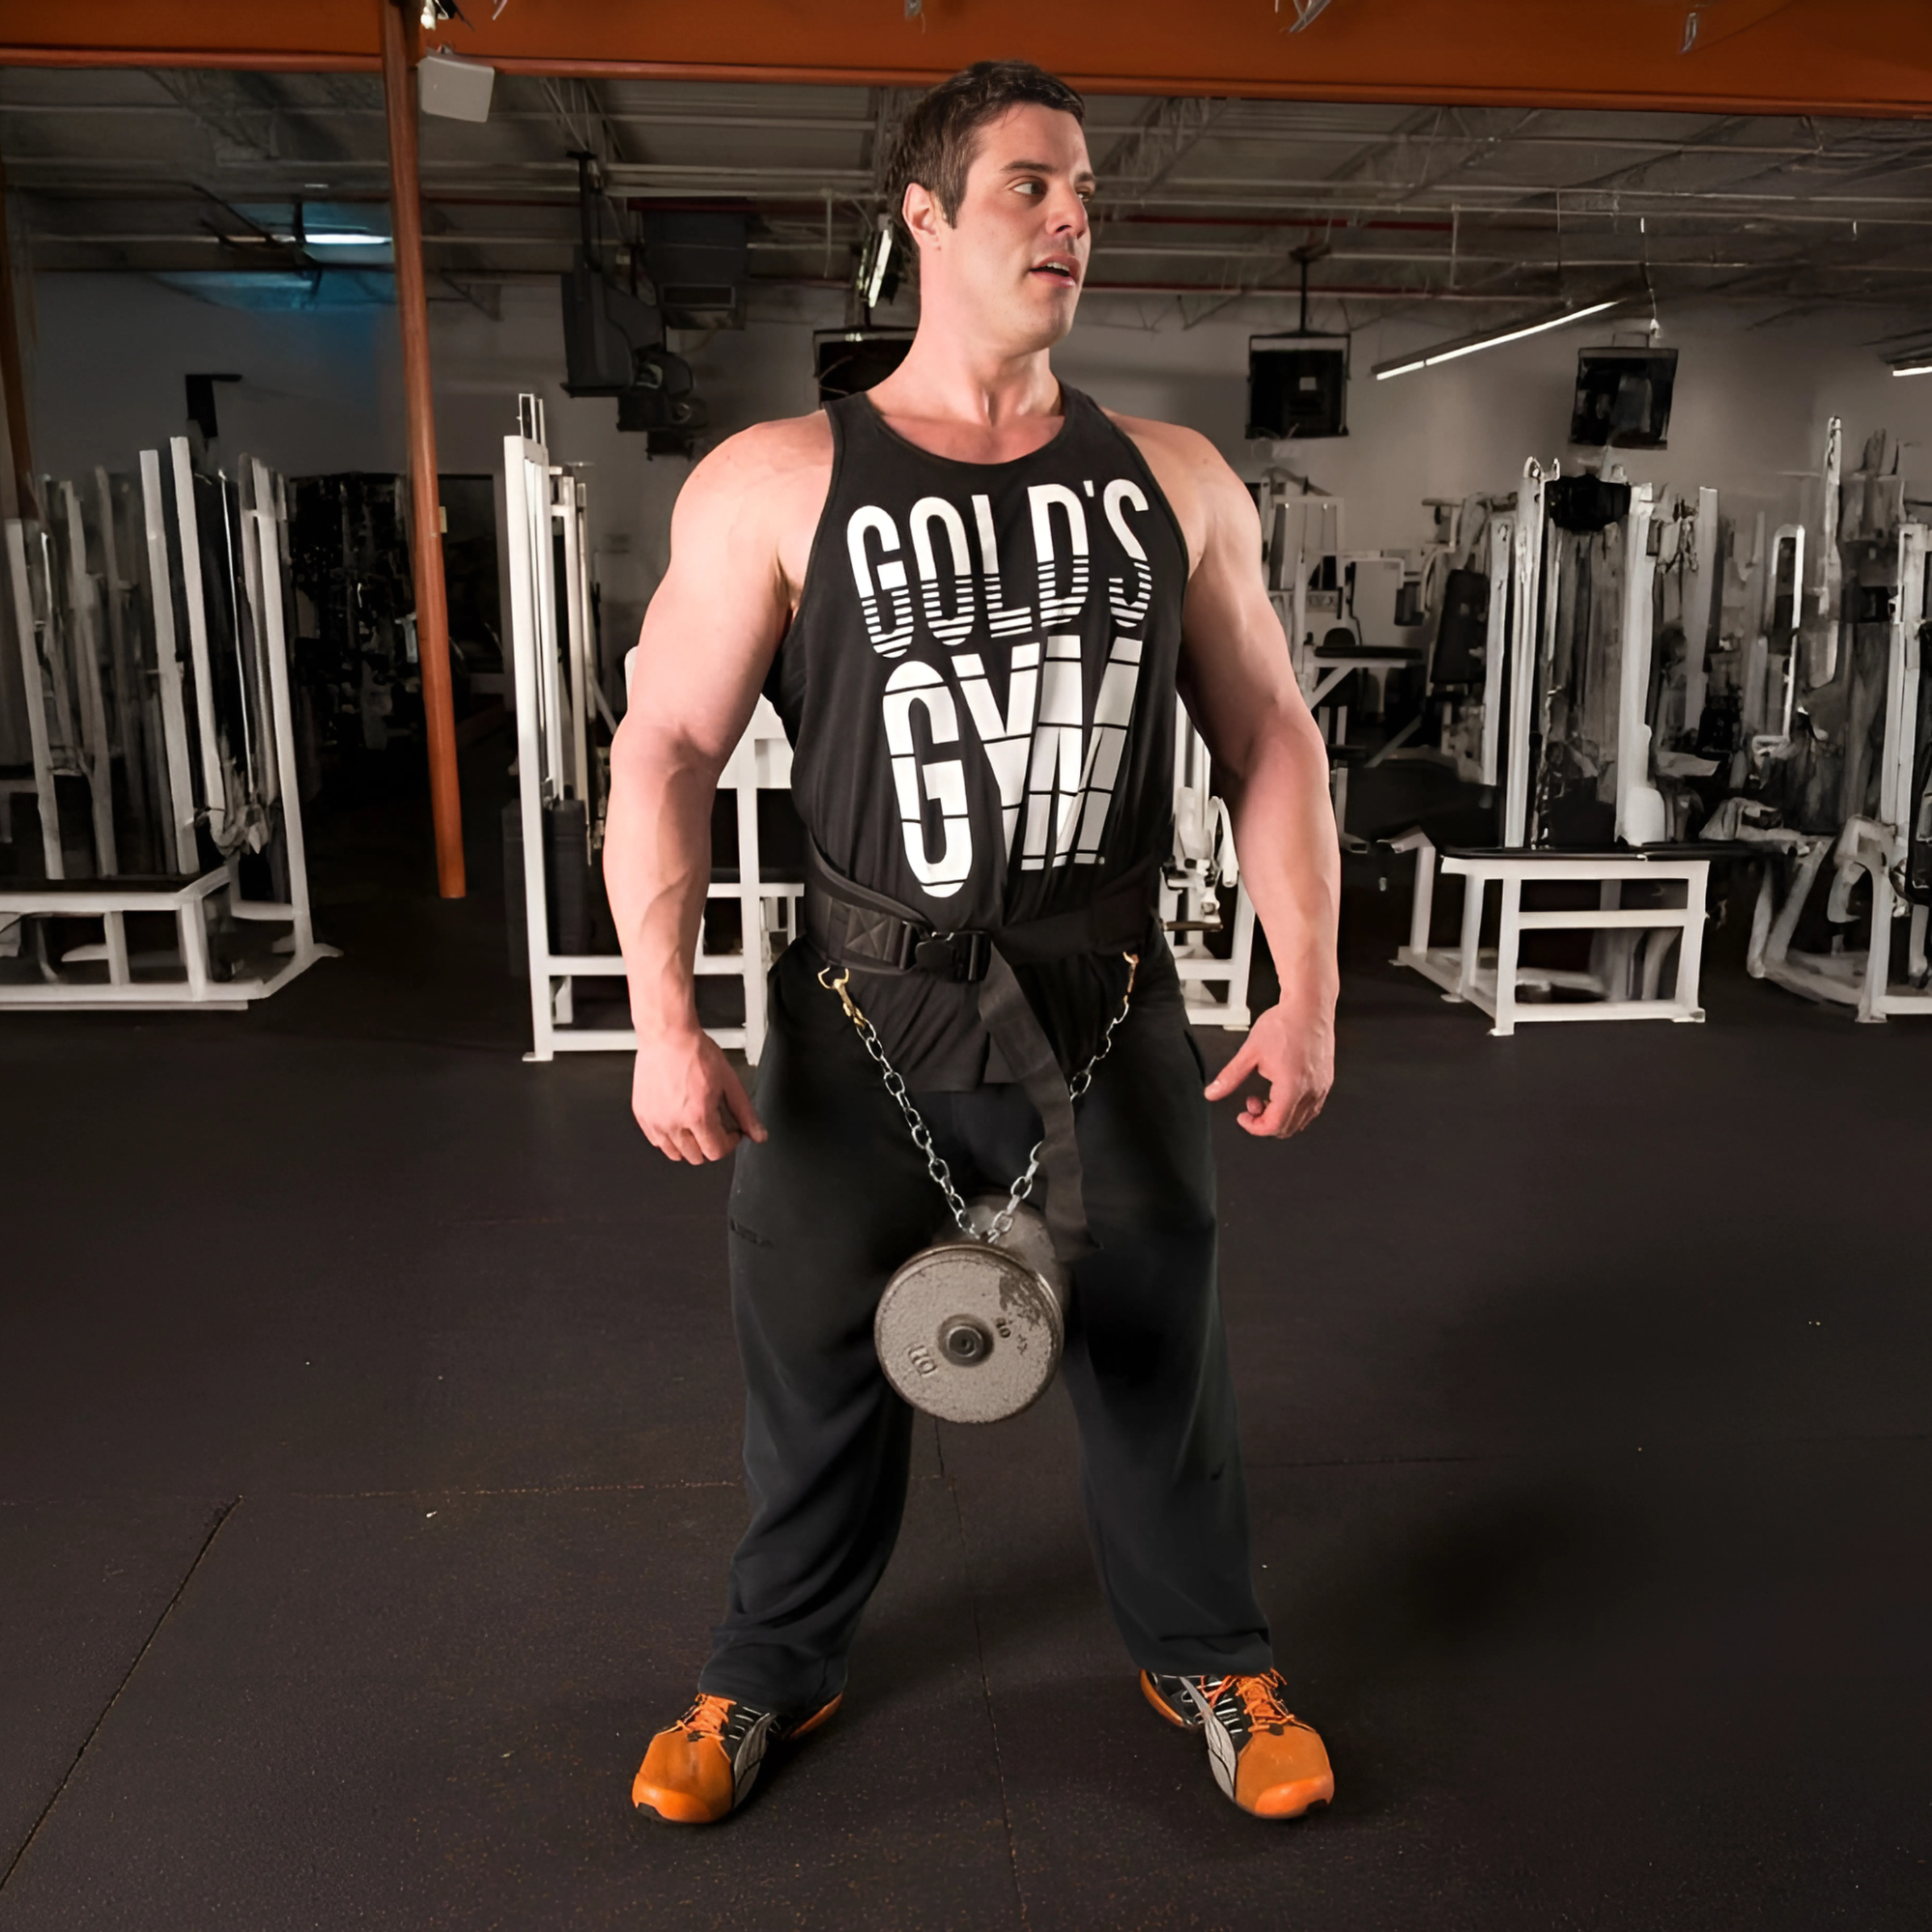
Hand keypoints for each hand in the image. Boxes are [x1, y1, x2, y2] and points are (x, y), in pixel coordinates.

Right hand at [632, 1023, 766, 1163]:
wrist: (667, 1036)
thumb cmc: (695, 1052)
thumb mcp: (729, 1082)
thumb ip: (745, 1113)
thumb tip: (758, 1134)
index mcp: (697, 1116)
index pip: (716, 1152)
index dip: (729, 1144)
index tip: (731, 1133)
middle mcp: (673, 1123)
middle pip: (695, 1157)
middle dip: (710, 1144)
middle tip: (715, 1126)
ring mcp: (654, 1121)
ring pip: (674, 1153)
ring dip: (689, 1145)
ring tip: (695, 1124)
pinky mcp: (642, 1115)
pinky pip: (655, 1141)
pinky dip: (668, 1137)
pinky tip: (678, 1120)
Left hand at [1203, 999, 1332, 1138]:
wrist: (1309, 1006)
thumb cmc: (1284, 1024)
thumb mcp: (1250, 1052)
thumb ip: (1230, 1076)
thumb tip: (1212, 1092)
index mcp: (1291, 1087)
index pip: (1274, 1125)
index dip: (1254, 1126)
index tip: (1243, 1115)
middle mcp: (1311, 1091)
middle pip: (1287, 1128)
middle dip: (1264, 1120)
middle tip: (1252, 1101)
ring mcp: (1321, 1087)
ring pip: (1300, 1121)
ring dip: (1280, 1115)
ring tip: (1267, 1094)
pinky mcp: (1326, 1082)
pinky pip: (1311, 1108)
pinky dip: (1294, 1108)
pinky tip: (1282, 1090)